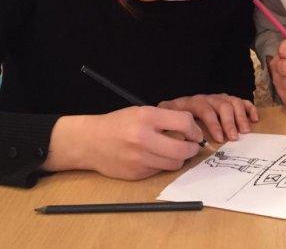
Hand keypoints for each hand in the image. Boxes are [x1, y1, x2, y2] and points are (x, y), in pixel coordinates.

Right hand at [43, 106, 202, 179]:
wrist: (90, 141)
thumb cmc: (117, 124)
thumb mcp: (140, 111)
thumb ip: (164, 118)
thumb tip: (191, 128)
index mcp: (146, 117)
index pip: (184, 123)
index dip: (194, 129)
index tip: (195, 132)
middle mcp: (143, 138)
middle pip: (183, 149)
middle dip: (192, 148)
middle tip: (192, 146)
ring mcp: (140, 158)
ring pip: (174, 163)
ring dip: (179, 158)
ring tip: (174, 151)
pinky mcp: (137, 173)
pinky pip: (160, 171)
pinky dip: (163, 165)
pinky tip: (155, 157)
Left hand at [159, 94, 258, 142]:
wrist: (174, 107)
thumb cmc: (172, 117)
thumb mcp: (166, 117)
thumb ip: (168, 122)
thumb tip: (175, 132)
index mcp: (192, 103)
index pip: (205, 109)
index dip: (213, 123)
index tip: (218, 138)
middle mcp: (208, 98)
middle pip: (222, 105)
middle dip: (229, 122)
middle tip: (234, 138)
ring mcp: (219, 98)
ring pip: (233, 102)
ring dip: (240, 117)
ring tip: (245, 131)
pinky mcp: (228, 101)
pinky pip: (242, 101)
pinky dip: (249, 109)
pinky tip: (254, 120)